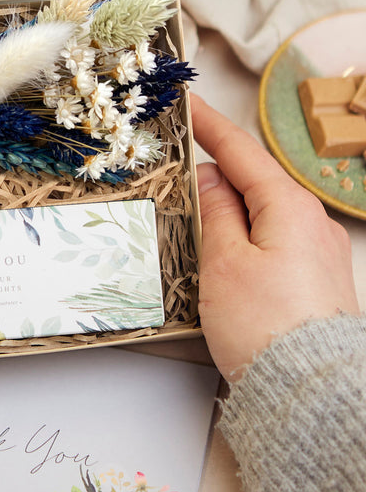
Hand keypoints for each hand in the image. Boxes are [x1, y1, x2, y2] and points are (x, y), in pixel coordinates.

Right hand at [191, 95, 359, 381]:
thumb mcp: (224, 260)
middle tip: (177, 168)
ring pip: (260, 212)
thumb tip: (210, 179)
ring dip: (226, 208)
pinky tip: (222, 250)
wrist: (309, 386)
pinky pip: (270, 239)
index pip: (241, 152)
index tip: (189, 105)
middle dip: (215, 171)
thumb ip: (215, 211)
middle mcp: (309, 222)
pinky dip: (241, 234)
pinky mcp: (311, 277)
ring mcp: (314, 250)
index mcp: (288, 207)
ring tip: (192, 215)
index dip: (211, 126)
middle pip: (253, 181)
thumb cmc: (265, 325)